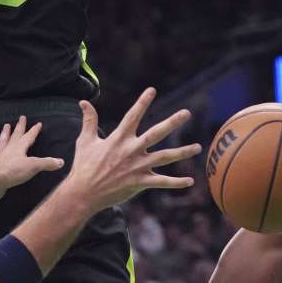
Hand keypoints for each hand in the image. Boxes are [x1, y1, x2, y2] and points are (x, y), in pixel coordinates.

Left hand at [0, 117, 65, 195]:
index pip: (29, 137)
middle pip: (16, 136)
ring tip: (6, 126)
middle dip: (20, 127)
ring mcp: (0, 156)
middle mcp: (9, 149)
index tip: (38, 123)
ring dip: (5, 134)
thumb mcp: (34, 166)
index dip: (34, 131)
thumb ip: (47, 163)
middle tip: (21, 117)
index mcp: (20, 148)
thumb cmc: (15, 171)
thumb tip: (61, 161)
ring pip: (3, 142)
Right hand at [65, 87, 201, 210]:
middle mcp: (131, 150)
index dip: (142, 102)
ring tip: (198, 147)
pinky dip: (176, 182)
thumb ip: (89, 120)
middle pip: (156, 133)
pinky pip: (162, 182)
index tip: (152, 90)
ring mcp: (137, 167)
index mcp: (119, 138)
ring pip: (165, 157)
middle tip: (187, 113)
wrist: (83, 193)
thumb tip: (83, 102)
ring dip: (183, 152)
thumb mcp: (85, 141)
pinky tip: (190, 181)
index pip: (133, 115)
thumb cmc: (84, 166)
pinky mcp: (140, 183)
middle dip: (172, 122)